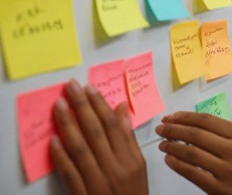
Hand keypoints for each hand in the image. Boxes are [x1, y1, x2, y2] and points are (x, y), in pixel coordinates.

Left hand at [51, 80, 147, 194]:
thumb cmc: (133, 193)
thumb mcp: (138, 165)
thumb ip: (128, 138)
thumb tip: (122, 109)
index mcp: (131, 159)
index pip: (114, 126)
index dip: (100, 105)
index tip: (89, 88)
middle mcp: (116, 168)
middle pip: (97, 132)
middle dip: (82, 107)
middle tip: (71, 88)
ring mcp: (98, 182)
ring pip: (81, 148)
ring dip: (68, 125)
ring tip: (59, 106)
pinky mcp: (83, 194)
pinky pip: (70, 172)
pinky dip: (61, 155)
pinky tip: (53, 139)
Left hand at [155, 112, 231, 194]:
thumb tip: (208, 130)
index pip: (208, 121)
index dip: (187, 117)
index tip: (174, 117)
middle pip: (197, 134)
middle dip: (175, 129)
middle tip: (162, 128)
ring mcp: (227, 170)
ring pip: (191, 153)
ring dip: (173, 146)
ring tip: (163, 144)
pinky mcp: (220, 189)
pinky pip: (193, 174)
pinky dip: (178, 165)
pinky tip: (170, 160)